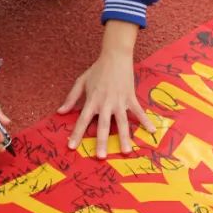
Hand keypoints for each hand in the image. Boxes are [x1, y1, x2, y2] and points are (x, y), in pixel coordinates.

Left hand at [59, 21, 154, 157]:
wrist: (115, 56)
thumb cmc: (97, 69)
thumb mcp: (81, 82)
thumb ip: (71, 98)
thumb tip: (60, 112)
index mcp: (92, 100)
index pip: (82, 120)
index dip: (77, 134)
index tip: (72, 147)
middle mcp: (106, 103)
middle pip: (102, 125)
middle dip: (101, 141)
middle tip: (100, 157)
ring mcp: (119, 102)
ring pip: (122, 123)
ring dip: (124, 138)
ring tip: (126, 151)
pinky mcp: (130, 98)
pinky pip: (138, 112)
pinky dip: (146, 121)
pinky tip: (152, 131)